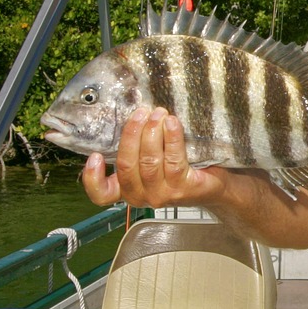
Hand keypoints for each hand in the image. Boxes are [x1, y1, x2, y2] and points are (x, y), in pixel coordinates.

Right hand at [82, 107, 229, 209]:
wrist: (215, 185)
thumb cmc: (180, 167)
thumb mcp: (153, 159)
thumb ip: (137, 146)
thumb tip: (131, 113)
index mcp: (127, 189)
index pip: (102, 194)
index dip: (93, 178)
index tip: (95, 155)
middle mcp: (141, 196)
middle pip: (126, 165)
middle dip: (132, 134)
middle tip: (141, 112)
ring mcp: (162, 195)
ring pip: (149, 162)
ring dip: (152, 133)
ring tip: (159, 113)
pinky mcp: (183, 189)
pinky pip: (173, 160)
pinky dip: (171, 138)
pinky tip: (172, 123)